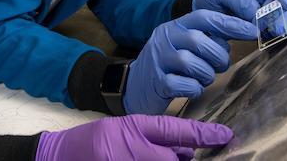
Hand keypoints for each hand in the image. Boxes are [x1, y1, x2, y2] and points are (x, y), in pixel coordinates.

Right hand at [36, 114, 231, 160]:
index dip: (204, 134)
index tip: (225, 135)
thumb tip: (187, 148)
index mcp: (135, 129)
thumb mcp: (125, 127)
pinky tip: (143, 160)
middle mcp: (134, 152)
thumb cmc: (93, 140)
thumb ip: (156, 135)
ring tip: (148, 156)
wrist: (61, 157)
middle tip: (183, 155)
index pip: (177, 131)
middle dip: (184, 159)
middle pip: (176, 160)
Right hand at [123, 9, 256, 114]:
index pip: (204, 17)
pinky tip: (191, 88)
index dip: (229, 23)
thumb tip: (238, 32)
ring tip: (203, 78)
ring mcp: (159, 60)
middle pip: (199, 40)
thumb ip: (204, 37)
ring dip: (206, 74)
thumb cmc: (167, 65)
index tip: (252, 30)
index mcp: (174, 26)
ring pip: (192, 63)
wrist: (134, 85)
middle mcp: (165, 38)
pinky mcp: (157, 81)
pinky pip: (184, 84)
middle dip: (218, 56)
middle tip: (221, 65)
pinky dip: (194, 88)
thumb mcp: (181, 44)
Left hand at [193, 0, 286, 34]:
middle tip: (275, 28)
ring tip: (267, 33)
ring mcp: (271, 9)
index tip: (284, 4)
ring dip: (279, 27)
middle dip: (284, 16)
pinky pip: (277, 31)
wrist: (206, 11)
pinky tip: (264, 37)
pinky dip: (273, 35)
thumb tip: (257, 17)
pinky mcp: (268, 25)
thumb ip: (239, 1)